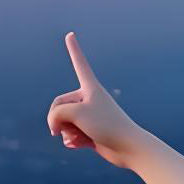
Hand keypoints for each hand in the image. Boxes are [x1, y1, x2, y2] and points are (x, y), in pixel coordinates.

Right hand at [47, 31, 141, 168]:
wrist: (128, 148)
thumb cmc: (107, 125)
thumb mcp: (75, 114)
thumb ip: (56, 114)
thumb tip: (55, 128)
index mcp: (90, 87)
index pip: (80, 63)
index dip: (74, 49)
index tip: (70, 34)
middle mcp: (88, 99)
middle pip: (60, 104)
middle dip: (58, 119)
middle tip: (60, 130)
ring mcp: (89, 116)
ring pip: (64, 122)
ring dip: (66, 132)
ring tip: (79, 137)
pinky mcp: (90, 132)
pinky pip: (71, 134)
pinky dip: (72, 141)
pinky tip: (79, 145)